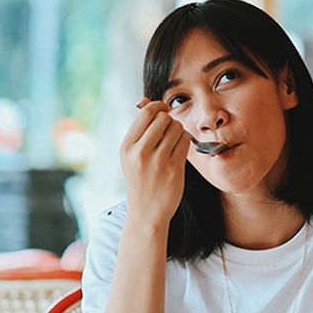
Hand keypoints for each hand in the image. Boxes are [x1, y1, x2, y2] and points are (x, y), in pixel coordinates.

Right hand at [120, 98, 189, 226]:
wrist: (146, 211)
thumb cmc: (141, 179)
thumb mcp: (131, 154)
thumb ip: (140, 129)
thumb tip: (145, 101)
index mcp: (126, 146)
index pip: (147, 112)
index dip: (158, 108)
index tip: (162, 114)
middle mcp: (140, 151)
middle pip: (164, 118)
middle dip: (169, 121)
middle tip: (168, 132)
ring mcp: (157, 160)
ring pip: (176, 128)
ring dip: (179, 132)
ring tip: (173, 143)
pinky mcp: (174, 168)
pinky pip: (185, 142)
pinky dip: (185, 142)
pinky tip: (179, 152)